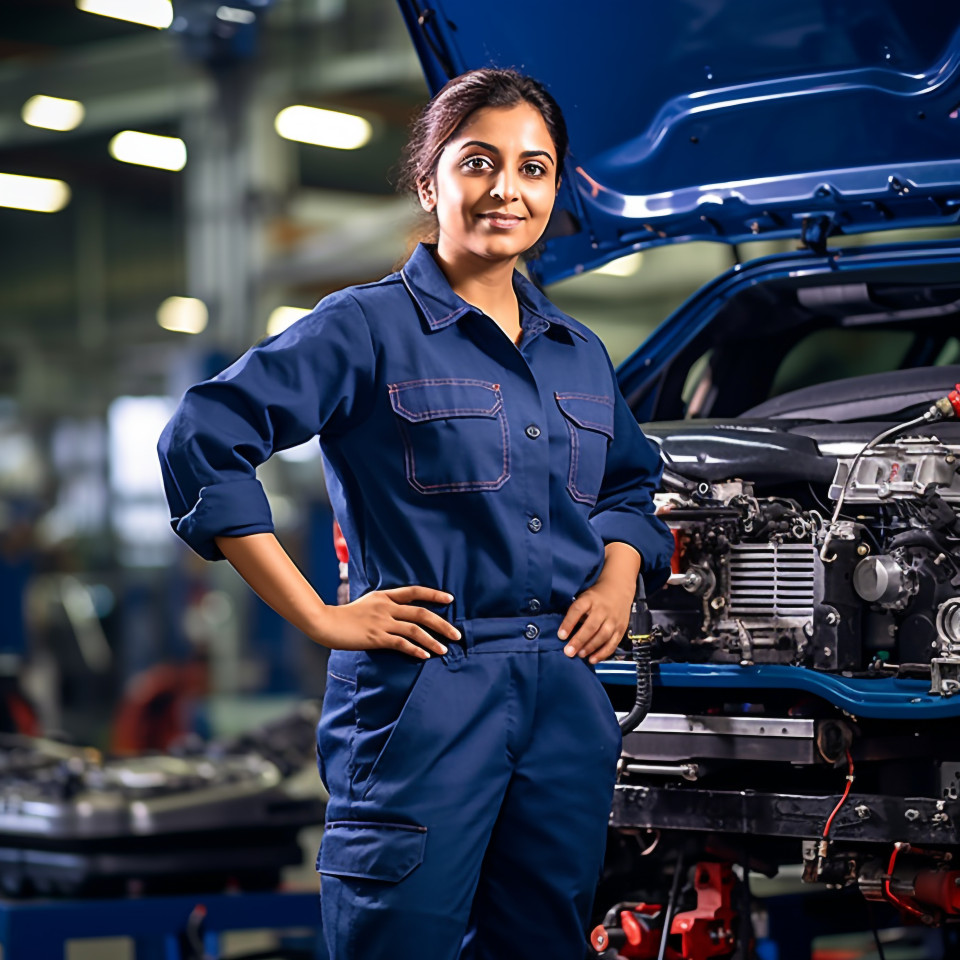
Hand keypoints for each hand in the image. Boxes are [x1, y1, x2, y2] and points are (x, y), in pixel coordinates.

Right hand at [313, 586, 459, 659]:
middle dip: (442, 624)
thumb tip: (400, 613)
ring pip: (415, 630)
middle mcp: (386, 607)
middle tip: (456, 634)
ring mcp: (382, 622)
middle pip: (421, 613)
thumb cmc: (345, 616)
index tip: (450, 599)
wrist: (325, 623)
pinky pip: (401, 643)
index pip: (415, 591)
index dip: (434, 594)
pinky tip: (425, 656)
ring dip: (432, 641)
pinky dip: (415, 650)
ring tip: (444, 649)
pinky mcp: (376, 637)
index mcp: (385, 595)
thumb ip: (384, 605)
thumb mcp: (367, 603)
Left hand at [557, 580, 634, 664]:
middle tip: (568, 652)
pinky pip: (613, 643)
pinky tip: (593, 659)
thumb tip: (563, 634)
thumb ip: (576, 612)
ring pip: (603, 635)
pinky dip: (603, 653)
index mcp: (589, 599)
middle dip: (579, 640)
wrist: (619, 589)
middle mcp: (602, 609)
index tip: (560, 636)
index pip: (578, 610)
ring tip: (580, 655)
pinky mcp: (621, 628)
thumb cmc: (595, 597)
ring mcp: (613, 619)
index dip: (569, 623)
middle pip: (591, 626)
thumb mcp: (584, 597)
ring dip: (591, 647)